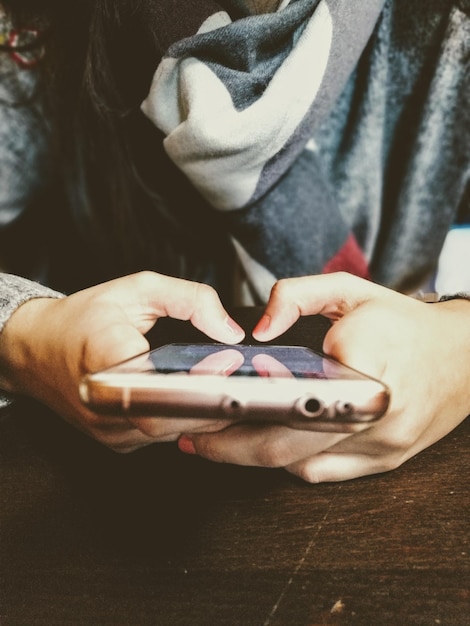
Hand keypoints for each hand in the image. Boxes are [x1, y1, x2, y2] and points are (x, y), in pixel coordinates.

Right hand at [0, 271, 243, 450]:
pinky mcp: (116, 441)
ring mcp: (110, 428)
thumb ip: (189, 299)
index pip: (165, 380)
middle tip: (240, 380)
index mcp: (106, 355)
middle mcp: (105, 401)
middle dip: (216, 402)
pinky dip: (181, 420)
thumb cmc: (83, 318)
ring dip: (203, 414)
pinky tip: (192, 400)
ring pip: (173, 431)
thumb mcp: (138, 289)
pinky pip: (161, 436)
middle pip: (176, 415)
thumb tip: (229, 330)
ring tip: (222, 387)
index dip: (203, 380)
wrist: (36, 348)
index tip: (230, 366)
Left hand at [179, 272, 469, 481]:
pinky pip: (326, 473)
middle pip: (286, 448)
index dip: (238, 416)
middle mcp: (374, 415)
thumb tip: (258, 329)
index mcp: (363, 366)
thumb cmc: (406, 324)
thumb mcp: (352, 290)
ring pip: (302, 466)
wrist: (466, 358)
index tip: (202, 415)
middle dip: (230, 449)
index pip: (288, 402)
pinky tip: (272, 445)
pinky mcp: (386, 461)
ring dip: (258, 458)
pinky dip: (293, 462)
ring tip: (223, 440)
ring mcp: (382, 445)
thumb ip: (297, 295)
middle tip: (194, 438)